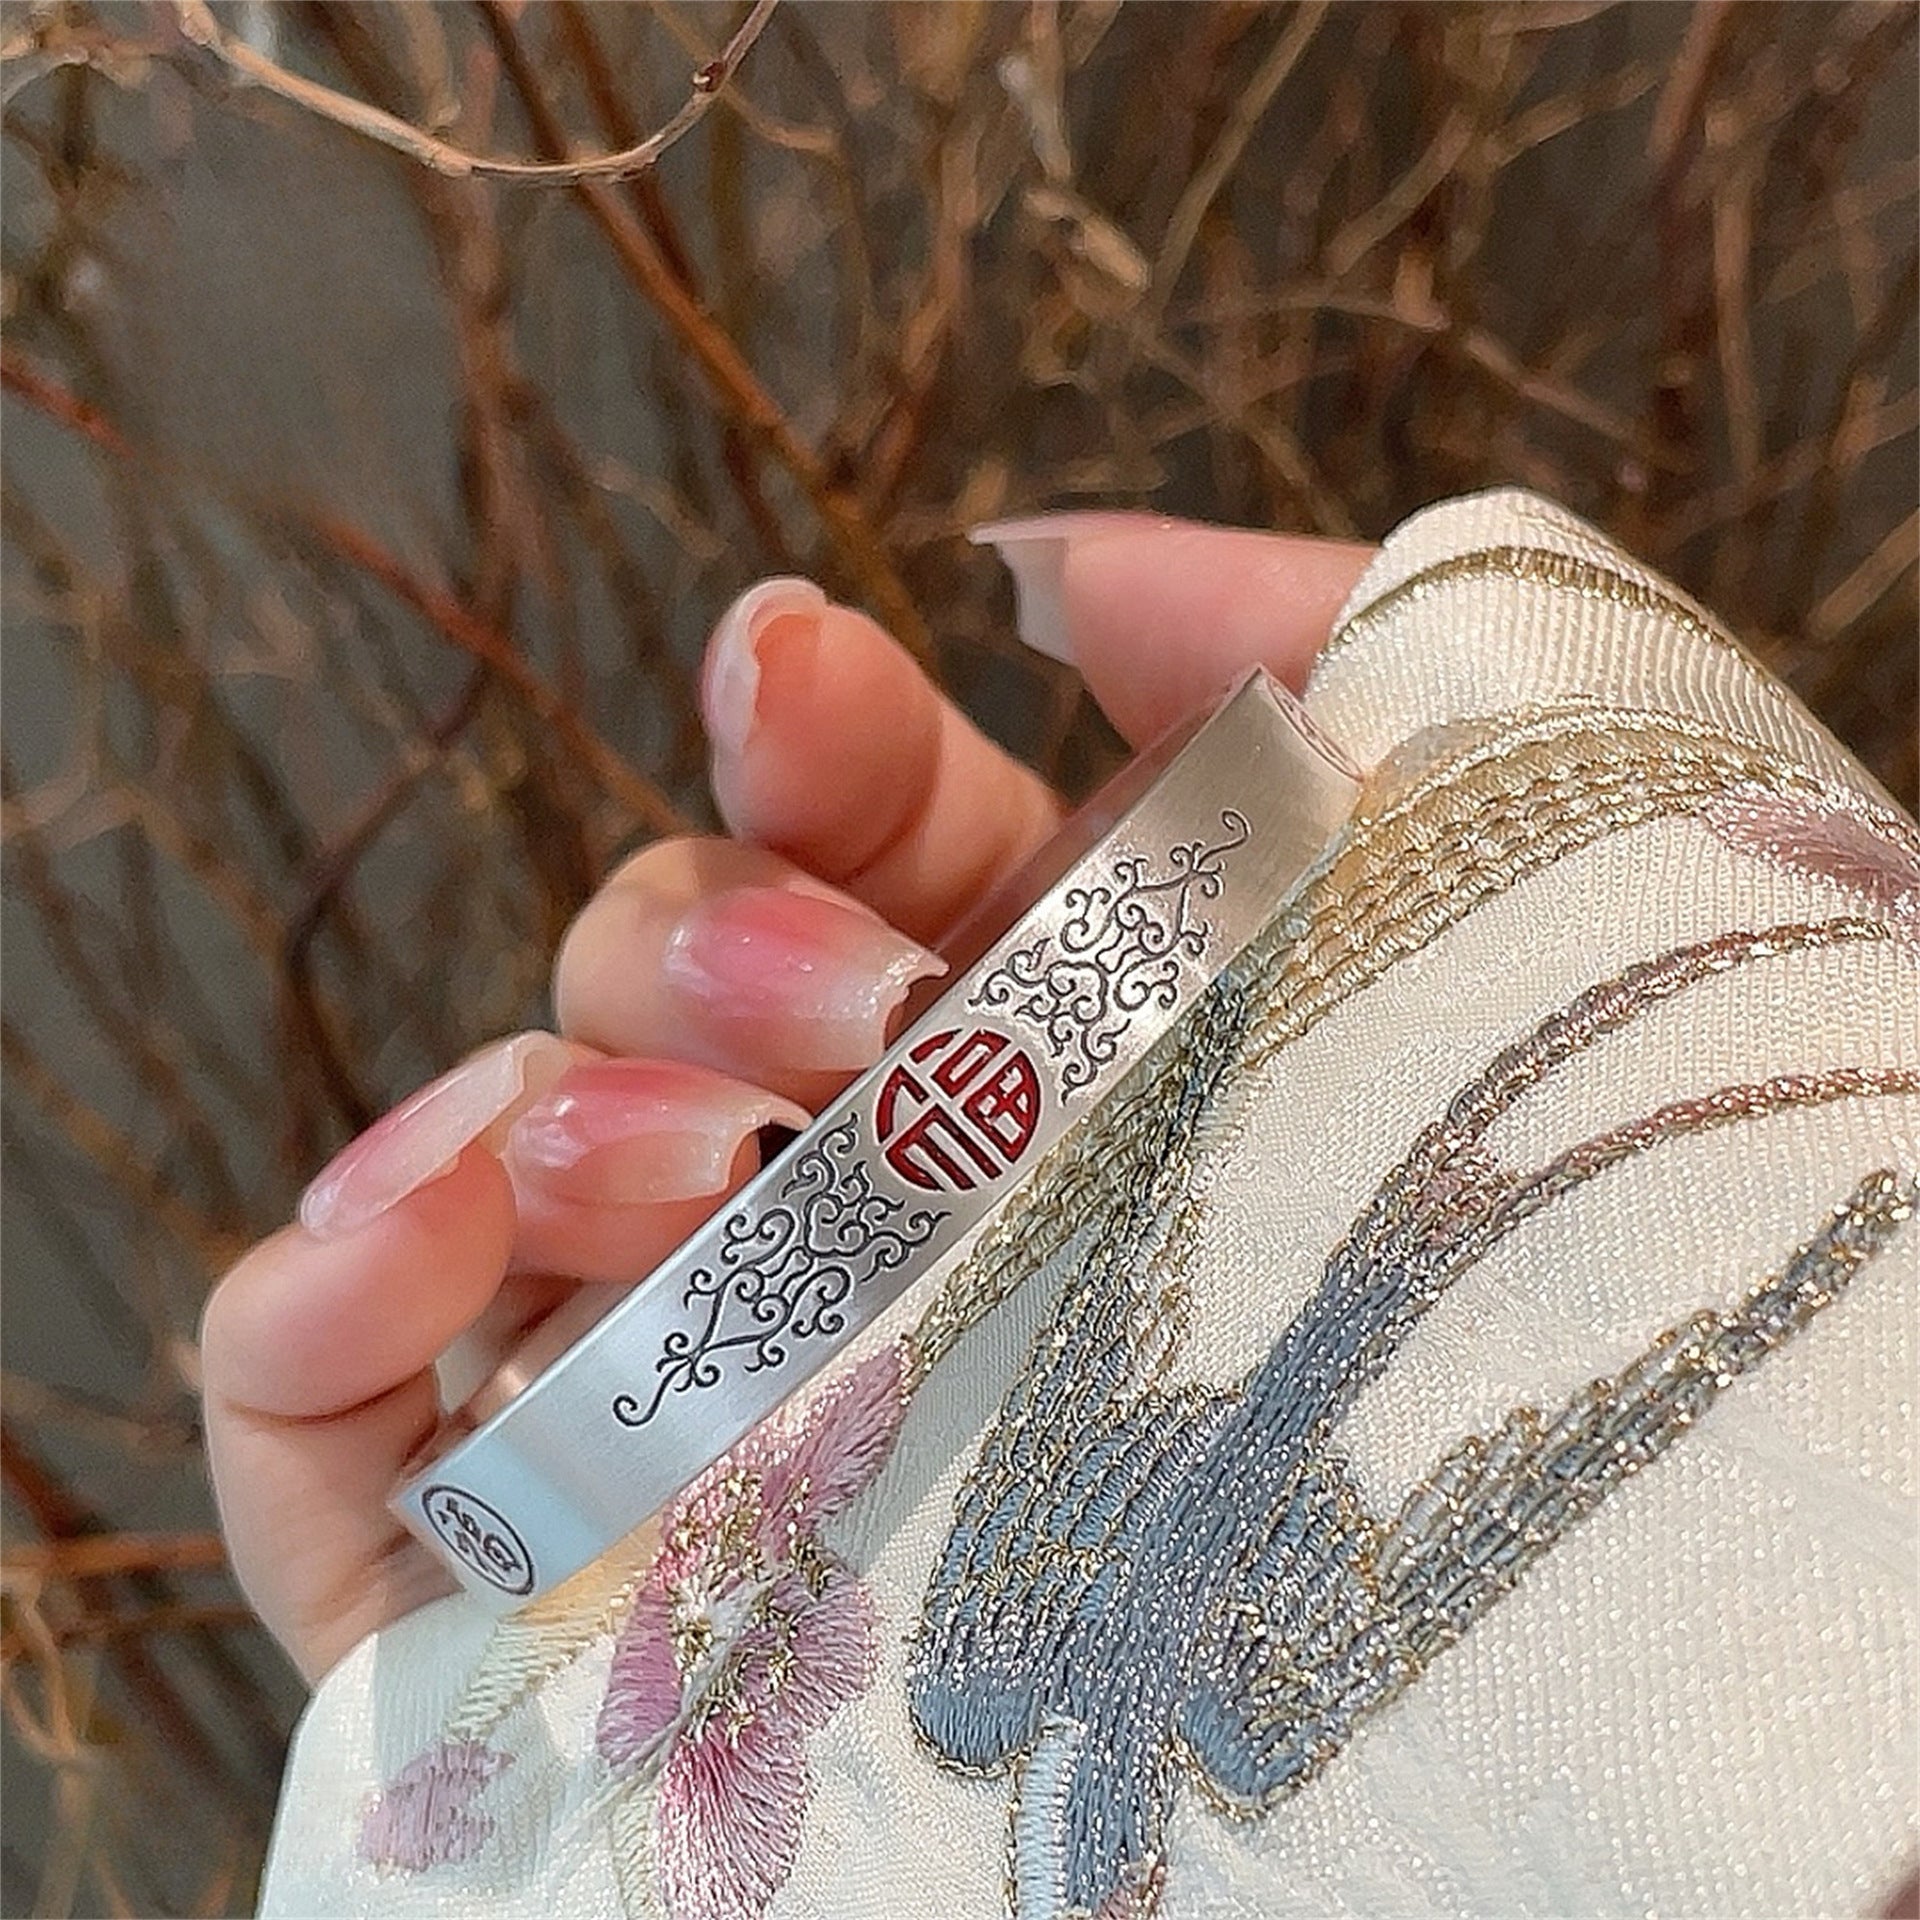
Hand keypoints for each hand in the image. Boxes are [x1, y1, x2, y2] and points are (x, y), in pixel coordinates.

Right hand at [200, 513, 1373, 1681]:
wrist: (1483, 1693)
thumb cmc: (1469, 1250)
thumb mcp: (1448, 882)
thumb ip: (1288, 662)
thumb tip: (1050, 570)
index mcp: (1008, 1023)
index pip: (838, 833)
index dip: (804, 737)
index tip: (799, 680)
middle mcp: (834, 1180)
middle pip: (650, 983)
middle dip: (713, 954)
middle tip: (869, 1030)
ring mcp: (677, 1369)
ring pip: (496, 1173)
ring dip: (549, 1117)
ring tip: (710, 1173)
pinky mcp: (524, 1584)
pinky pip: (328, 1424)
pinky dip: (308, 1306)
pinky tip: (417, 1234)